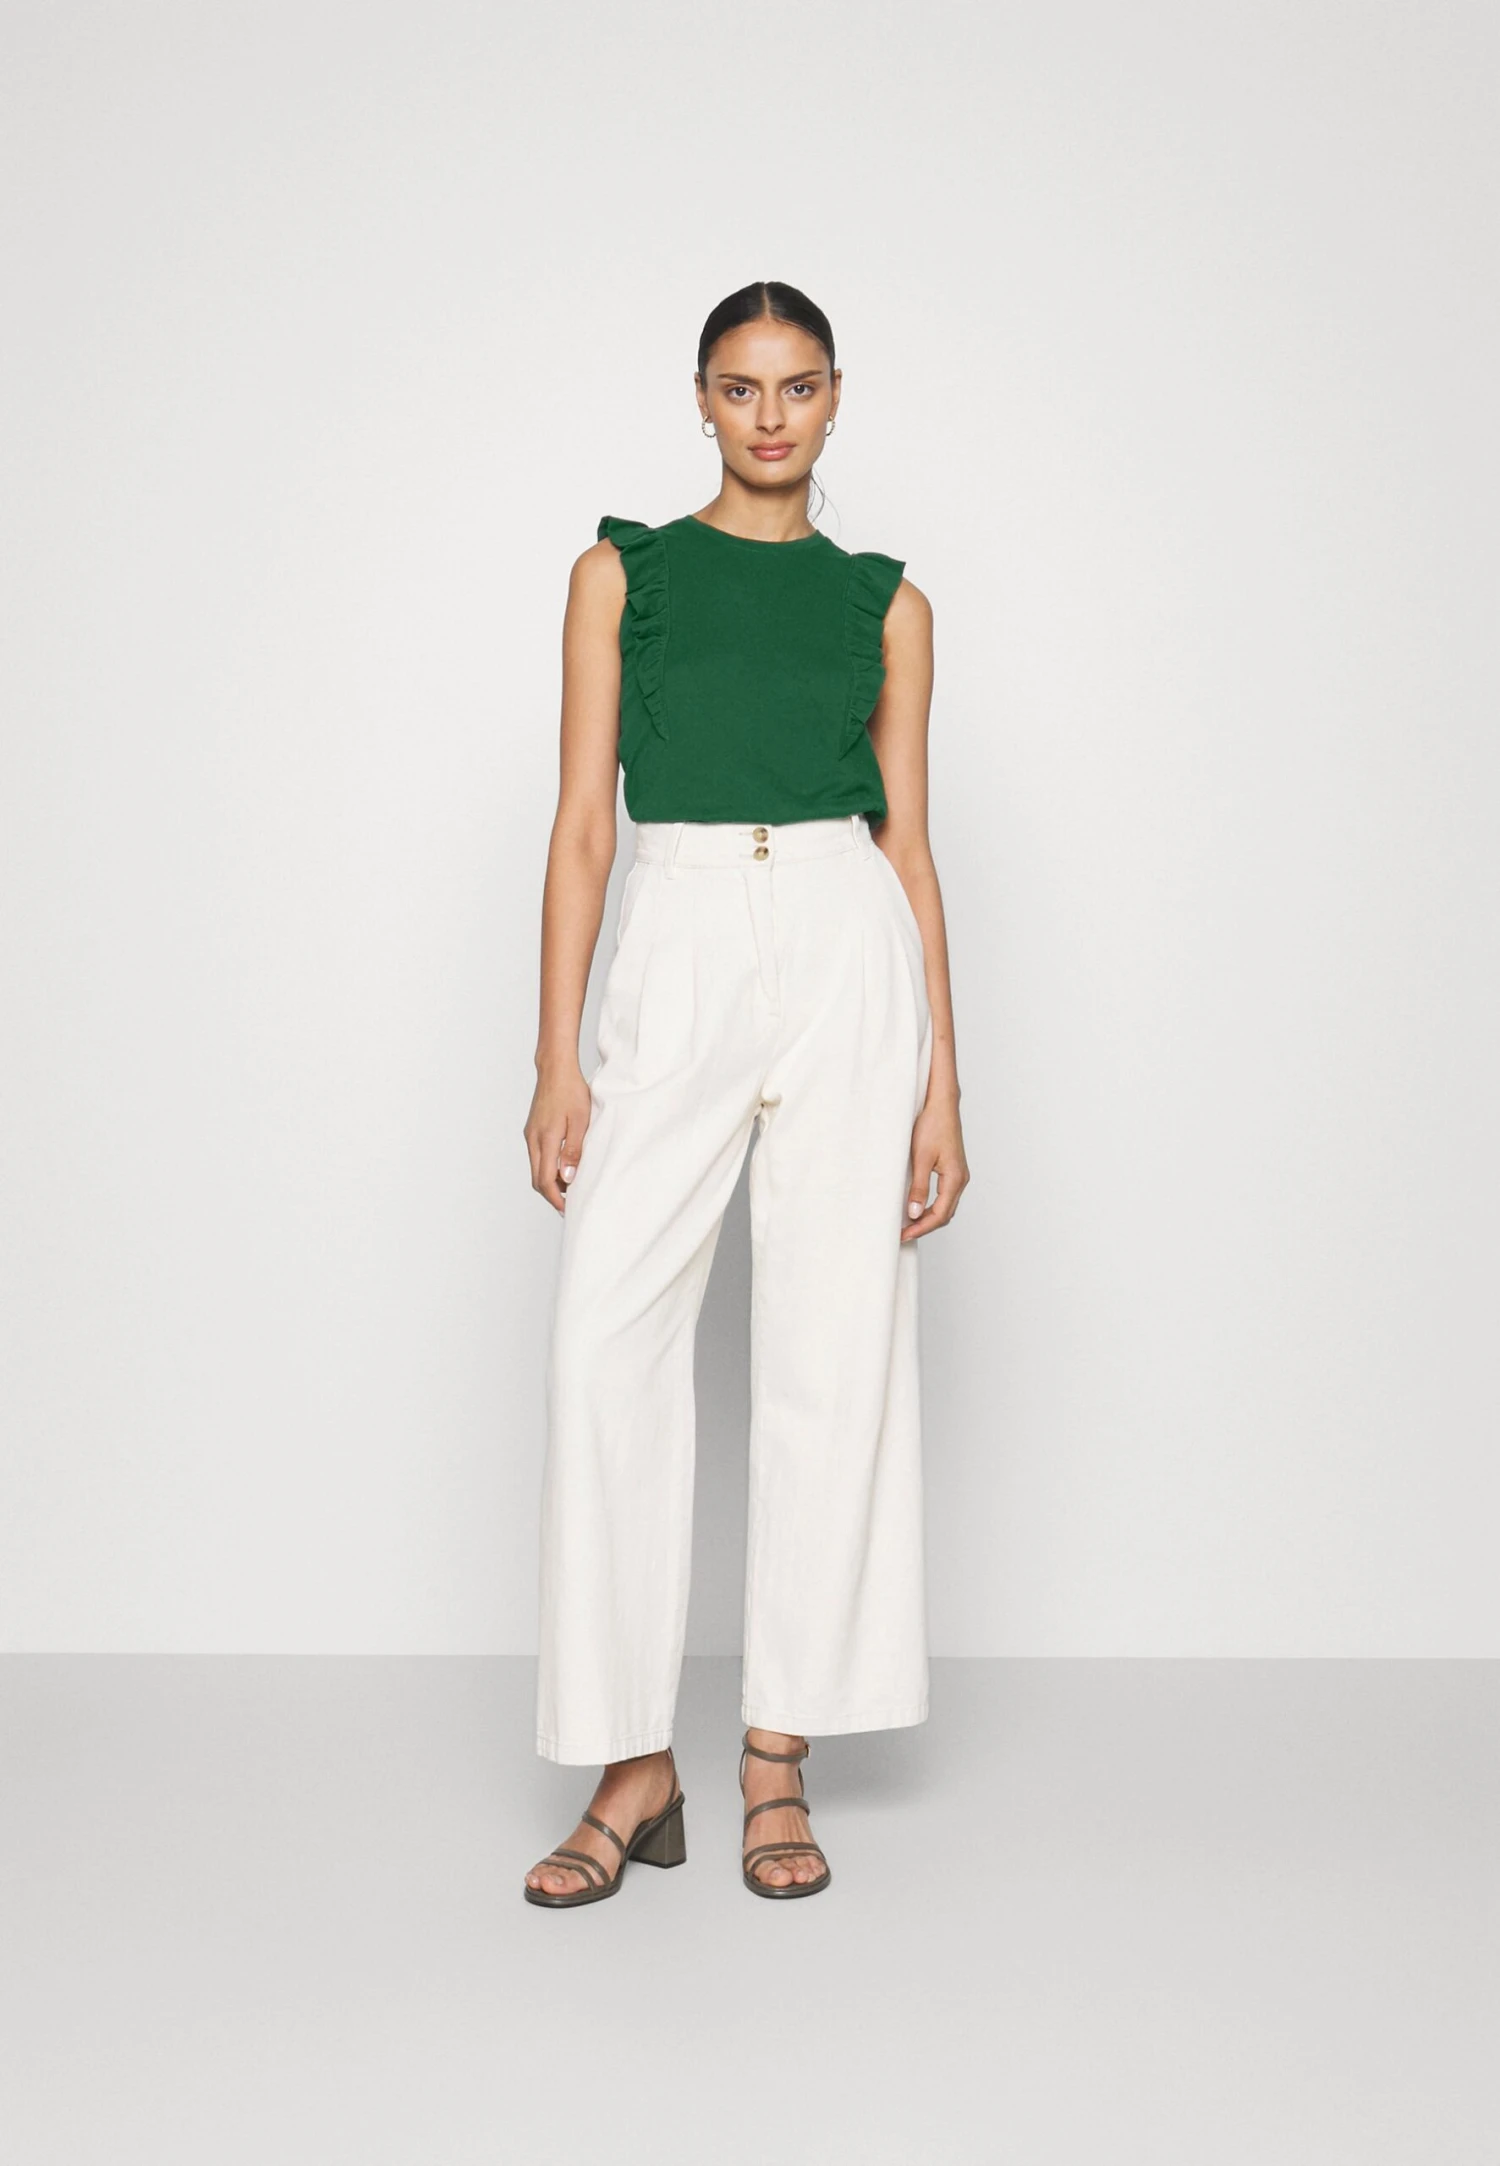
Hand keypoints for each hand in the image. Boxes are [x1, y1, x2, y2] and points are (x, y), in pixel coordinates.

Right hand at [525, 1060, 592, 1214]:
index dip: (556, 1198)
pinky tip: (562, 1167)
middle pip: (537, 1179)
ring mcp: (530, 1135)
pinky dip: (547, 1168)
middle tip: (570, 1203)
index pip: (545, 1180)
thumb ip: (573, 1151)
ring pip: (536, 1169)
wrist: (555, 1069)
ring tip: (570, 1187)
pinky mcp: (532, 1130)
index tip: (568, 1208)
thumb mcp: (580, 1121)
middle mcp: (533, 1140)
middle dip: (552, 1194)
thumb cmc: (571, 1091)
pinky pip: (537, 1157)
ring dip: (550, 1182)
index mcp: (545, 1140)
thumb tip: (568, 1178)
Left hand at [902, 1092, 968, 1240]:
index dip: (921, 1228)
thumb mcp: (921, 1158)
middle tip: (903, 1234)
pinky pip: (944, 1196)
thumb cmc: (932, 1125)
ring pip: (945, 1206)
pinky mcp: (953, 1169)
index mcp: (955, 1178)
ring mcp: (958, 1174)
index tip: (903, 1234)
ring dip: (928, 1218)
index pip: (940, 1215)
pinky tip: (917, 1206)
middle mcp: (961, 1179)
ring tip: (908, 1224)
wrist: (941, 1103)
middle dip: (925, 1226)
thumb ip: (918, 1187)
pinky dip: (932, 1206)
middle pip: (945, 1214)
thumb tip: (914, 1214)